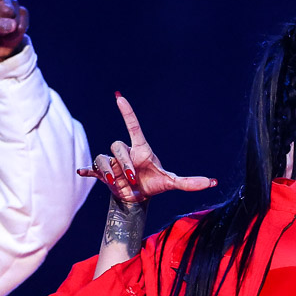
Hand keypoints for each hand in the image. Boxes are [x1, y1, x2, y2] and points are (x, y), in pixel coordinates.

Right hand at [77, 93, 216, 203]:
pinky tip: (83, 173)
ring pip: (104, 157)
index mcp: (140, 149)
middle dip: (124, 162)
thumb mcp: (171, 183)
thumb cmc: (154, 184)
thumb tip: (212, 182)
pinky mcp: (103, 173)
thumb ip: (189, 182)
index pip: (133, 127)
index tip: (120, 98)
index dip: (127, 113)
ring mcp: (113, 162)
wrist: (138, 197)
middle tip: (132, 177)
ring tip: (118, 183)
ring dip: (109, 170)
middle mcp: (124, 152)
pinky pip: (93, 168)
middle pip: (117, 146)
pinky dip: (88, 171)